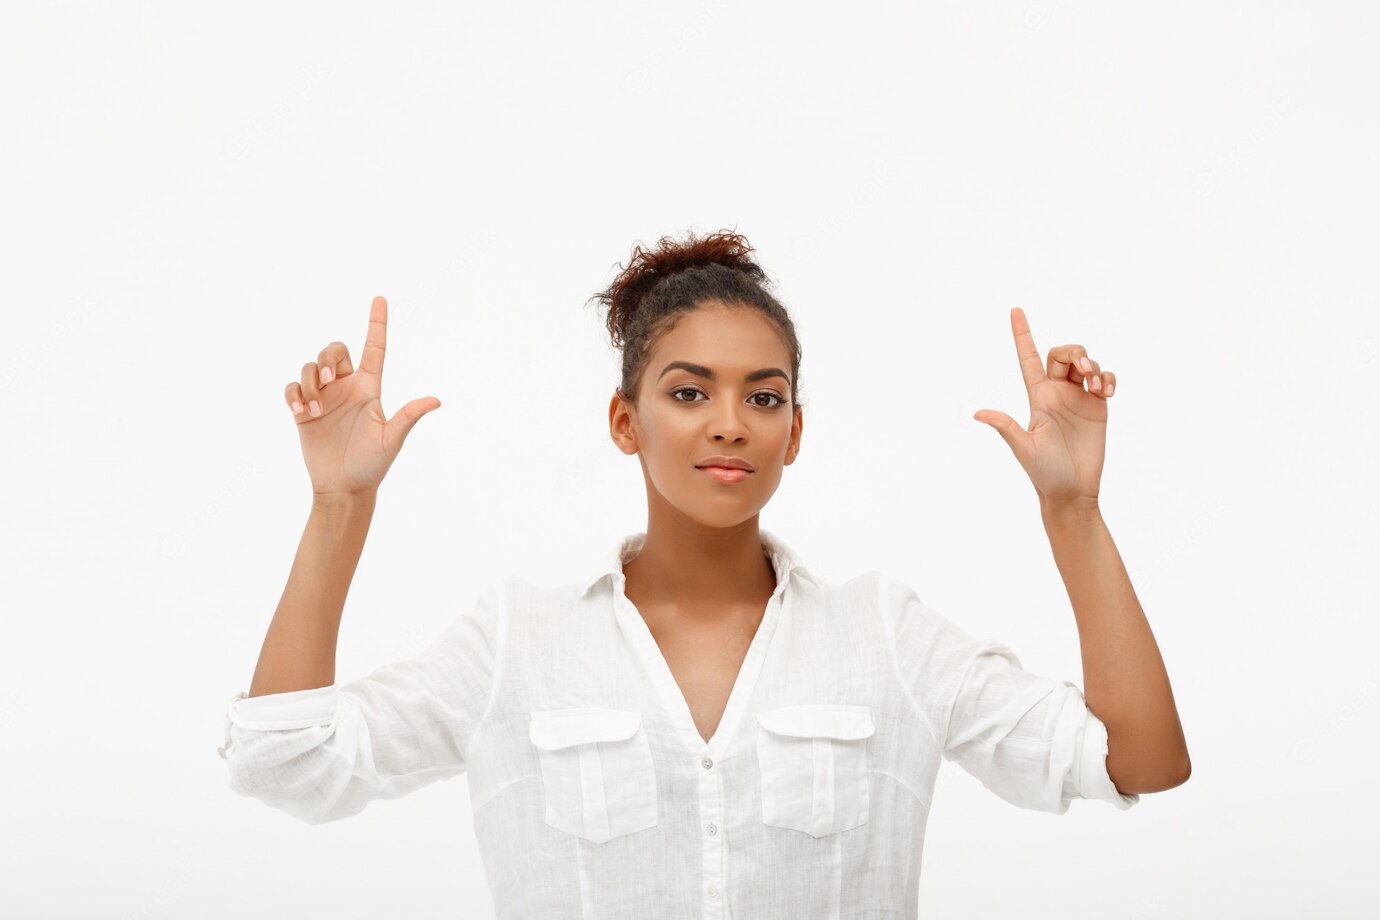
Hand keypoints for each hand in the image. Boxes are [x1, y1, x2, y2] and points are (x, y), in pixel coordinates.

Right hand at [283, 295, 441, 496]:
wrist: (344, 487)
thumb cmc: (372, 465)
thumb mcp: (392, 440)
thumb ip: (408, 417)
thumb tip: (436, 401)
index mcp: (370, 389)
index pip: (374, 348)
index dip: (377, 323)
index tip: (380, 298)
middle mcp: (347, 388)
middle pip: (333, 350)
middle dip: (327, 355)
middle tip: (328, 377)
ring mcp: (325, 398)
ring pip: (310, 367)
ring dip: (310, 382)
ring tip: (316, 408)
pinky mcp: (304, 411)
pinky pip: (292, 388)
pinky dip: (293, 394)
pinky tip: (301, 410)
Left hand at [972, 307, 1116, 505]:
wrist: (1072, 491)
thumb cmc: (1044, 473)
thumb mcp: (1024, 448)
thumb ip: (1006, 427)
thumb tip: (978, 413)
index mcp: (1036, 397)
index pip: (1028, 358)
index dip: (1022, 334)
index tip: (1015, 310)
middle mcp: (1056, 393)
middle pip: (1063, 353)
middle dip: (1076, 352)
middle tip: (1084, 371)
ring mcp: (1077, 398)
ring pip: (1085, 363)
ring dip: (1093, 365)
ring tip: (1096, 386)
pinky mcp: (1097, 407)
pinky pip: (1103, 379)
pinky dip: (1107, 378)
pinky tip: (1106, 392)